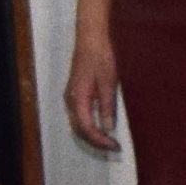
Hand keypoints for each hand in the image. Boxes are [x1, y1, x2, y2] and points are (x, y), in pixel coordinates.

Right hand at [62, 26, 125, 158]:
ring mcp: (70, 96)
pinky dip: (89, 125)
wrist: (91, 38)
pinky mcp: (74, 93)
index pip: (87, 128)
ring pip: (77, 124)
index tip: (115, 145)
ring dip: (91, 134)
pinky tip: (101, 125)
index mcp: (78, 99)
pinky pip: (79, 115)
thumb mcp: (108, 83)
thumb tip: (108, 127)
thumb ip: (107, 106)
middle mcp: (70, 100)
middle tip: (113, 146)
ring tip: (108, 139)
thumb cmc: (100, 57)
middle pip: (79, 130)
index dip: (100, 140)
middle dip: (96, 141)